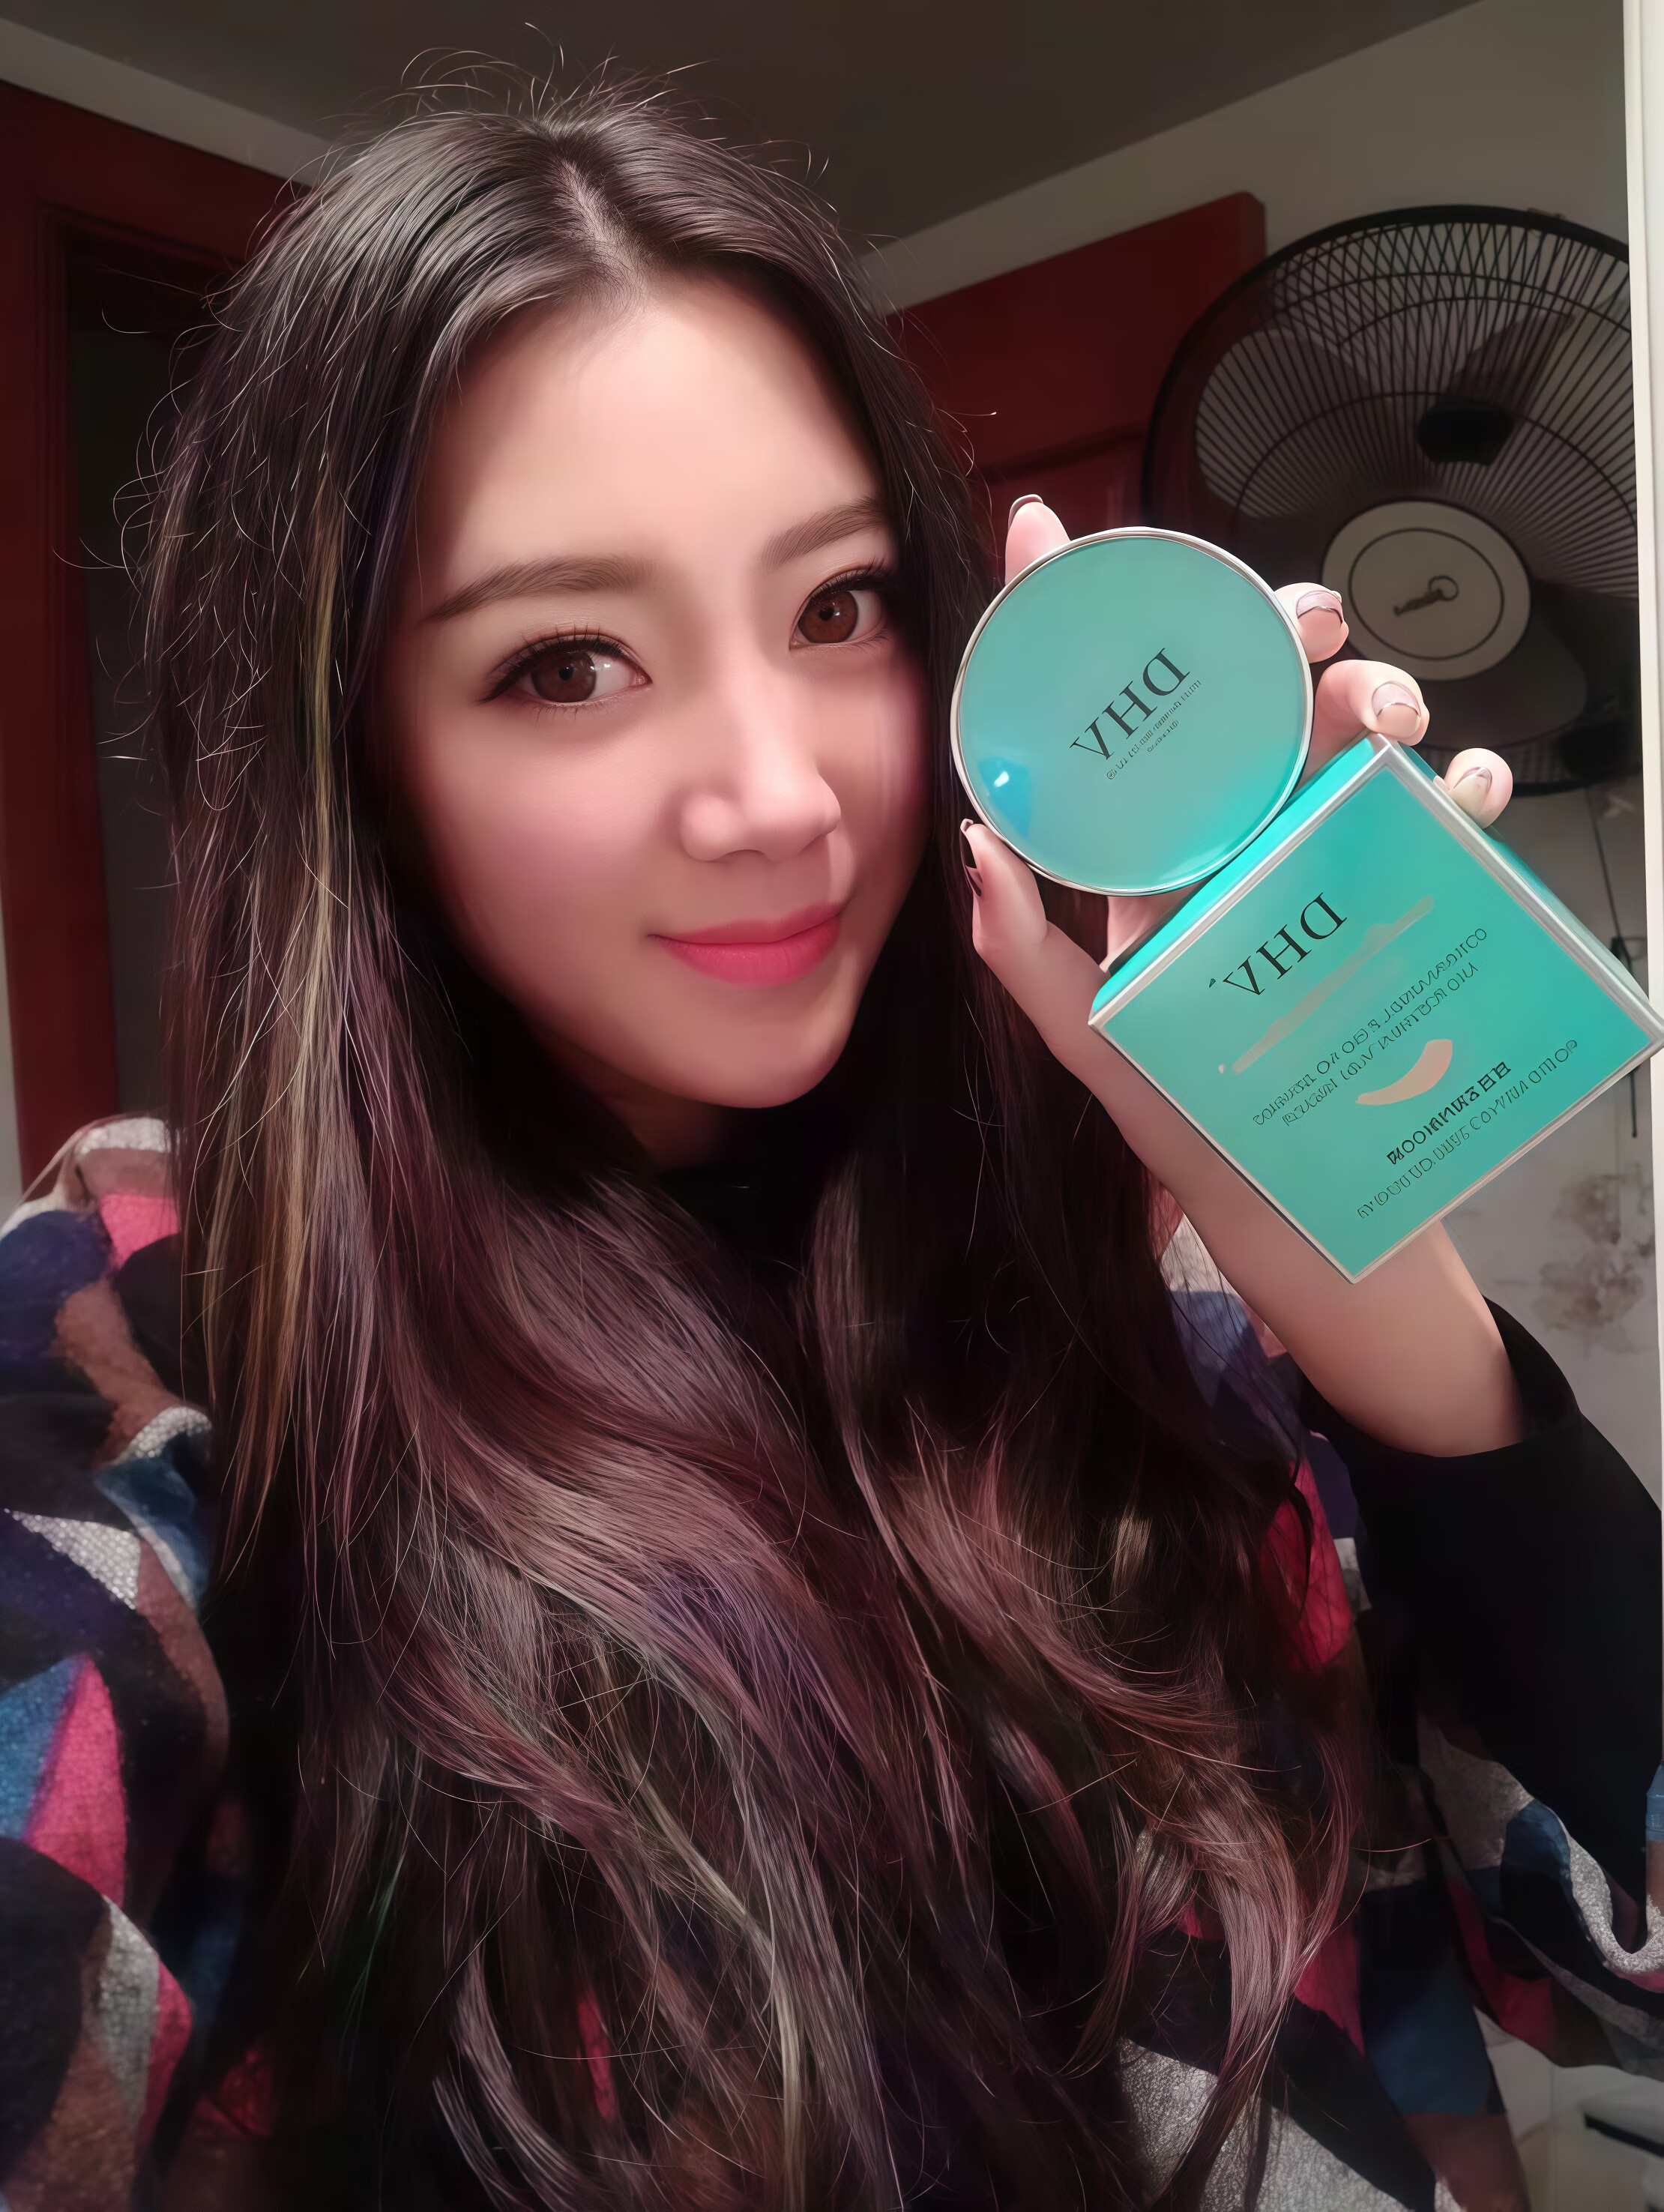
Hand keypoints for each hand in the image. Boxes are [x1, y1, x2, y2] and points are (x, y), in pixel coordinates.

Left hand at [961, 500, 1521, 1455]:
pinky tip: (1460, 789)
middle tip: (1303, 627)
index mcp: (1153, 852)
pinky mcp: (1405, 896)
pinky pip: (1445, 815)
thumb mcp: (1096, 1048)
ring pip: (1352, 731)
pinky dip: (1466, 782)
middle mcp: (1235, 835)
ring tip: (1380, 718)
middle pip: (1247, 694)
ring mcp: (1323, 858)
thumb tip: (975, 843)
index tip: (1047, 533)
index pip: (1110, 720)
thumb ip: (1030, 960)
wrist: (1307, 1212)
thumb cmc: (1191, 1124)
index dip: (1075, 621)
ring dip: (1377, 693)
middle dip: (1273, 632)